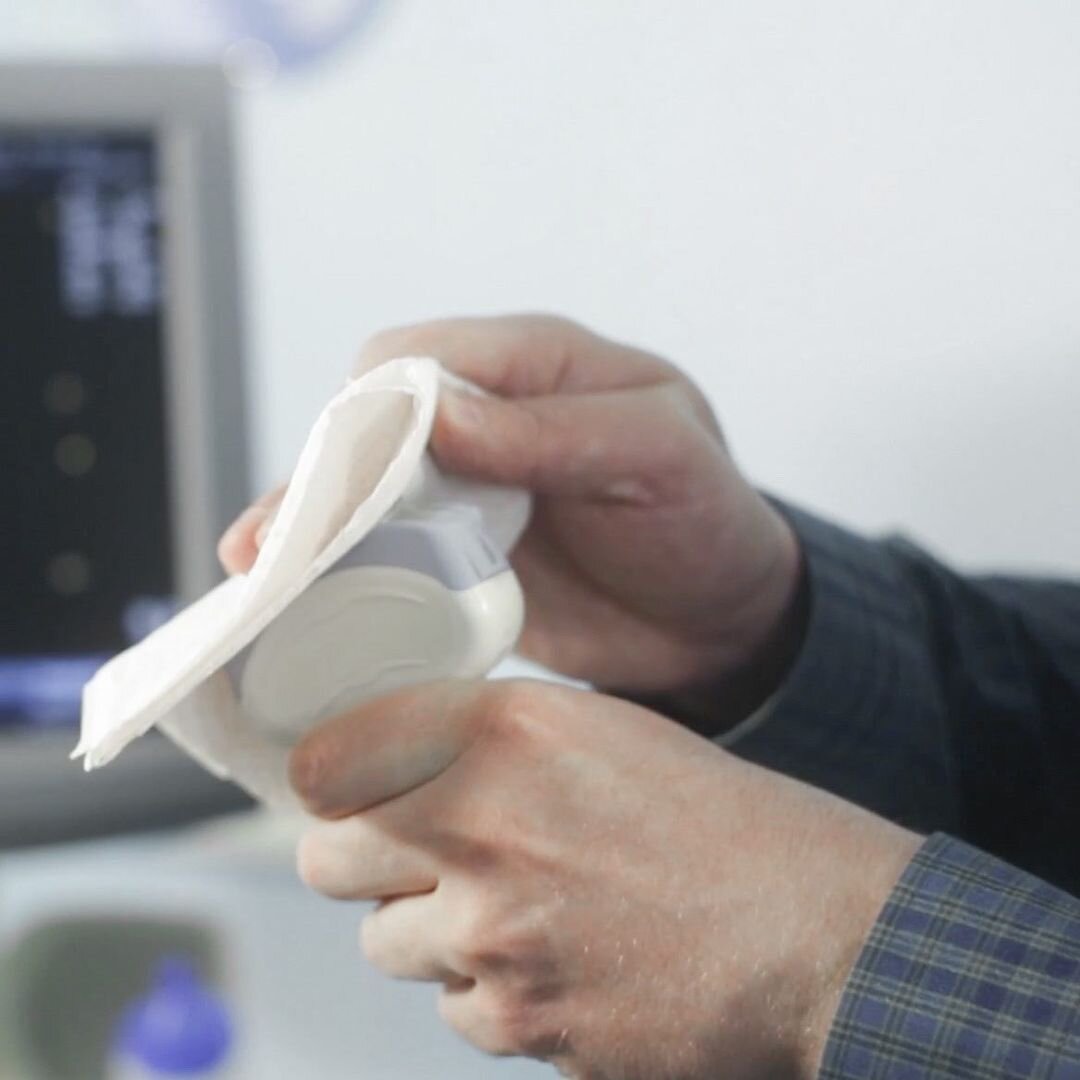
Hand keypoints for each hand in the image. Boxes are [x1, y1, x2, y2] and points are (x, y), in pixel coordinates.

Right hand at [219, 315, 803, 705]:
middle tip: (275, 540)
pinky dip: (332, 570)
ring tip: (256, 571)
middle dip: (318, 476)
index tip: (343, 477)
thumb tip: (439, 413)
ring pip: (357, 489)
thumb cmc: (703, 525)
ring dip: (305, 525)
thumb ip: (554, 429)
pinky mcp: (448, 553)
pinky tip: (289, 598)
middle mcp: (484, 418)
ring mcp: (460, 490)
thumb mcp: (657, 457)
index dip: (371, 411)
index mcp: (535, 364)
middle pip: (368, 423)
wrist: (715, 625)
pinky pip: (375, 549)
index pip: (419, 361)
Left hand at [291, 679, 919, 1078]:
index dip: (328, 779)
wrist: (817, 932)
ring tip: (514, 911)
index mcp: (502, 731)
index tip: (344, 788)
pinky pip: (453, 1010)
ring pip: (385, 944)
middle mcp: (480, 825)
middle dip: (363, 860)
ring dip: (430, 931)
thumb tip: (408, 755)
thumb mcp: (599, 729)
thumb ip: (490, 734)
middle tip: (416, 855)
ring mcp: (492, 936)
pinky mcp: (517, 1024)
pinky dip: (487, 993)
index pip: (325, 762)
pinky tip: (557, 964)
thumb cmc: (721, 820)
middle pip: (327, 858)